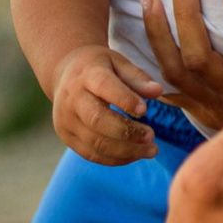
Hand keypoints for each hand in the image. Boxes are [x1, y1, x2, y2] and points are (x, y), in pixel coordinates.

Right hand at [51, 45, 162, 164]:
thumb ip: (137, 77)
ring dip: (126, 151)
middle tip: (152, 137)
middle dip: (127, 132)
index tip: (145, 110)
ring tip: (151, 150)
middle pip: (97, 120)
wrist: (64, 74)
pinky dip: (116, 159)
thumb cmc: (98, 67)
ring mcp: (66, 120)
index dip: (124, 99)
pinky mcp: (67, 137)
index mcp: (86, 75)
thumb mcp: (118, 63)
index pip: (103, 86)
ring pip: (95, 142)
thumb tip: (158, 91)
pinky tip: (135, 155)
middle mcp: (72, 98)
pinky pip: (91, 154)